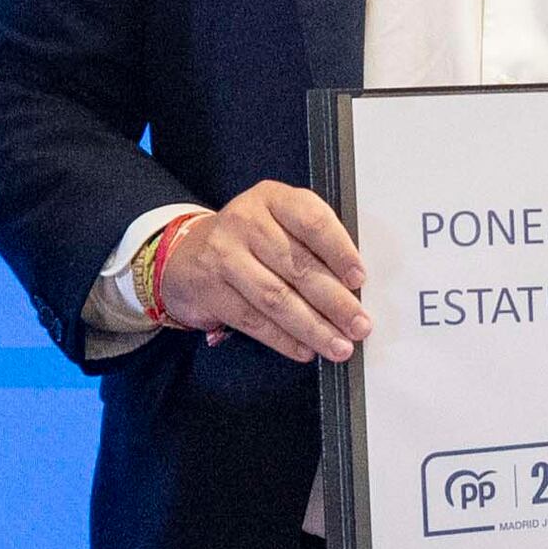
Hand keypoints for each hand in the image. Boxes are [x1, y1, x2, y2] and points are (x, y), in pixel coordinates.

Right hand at [154, 180, 368, 360]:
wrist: (188, 254)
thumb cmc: (250, 240)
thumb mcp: (279, 223)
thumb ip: (312, 244)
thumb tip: (354, 289)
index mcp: (272, 198)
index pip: (312, 221)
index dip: (340, 251)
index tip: (359, 279)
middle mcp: (246, 221)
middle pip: (298, 265)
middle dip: (335, 302)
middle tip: (359, 325)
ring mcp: (224, 255)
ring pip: (276, 298)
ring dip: (313, 327)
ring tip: (339, 346)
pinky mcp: (210, 289)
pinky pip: (253, 320)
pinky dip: (284, 339)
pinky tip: (305, 350)